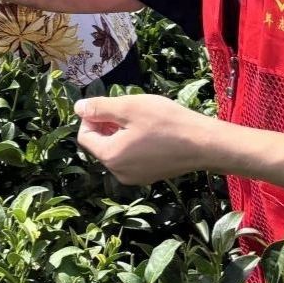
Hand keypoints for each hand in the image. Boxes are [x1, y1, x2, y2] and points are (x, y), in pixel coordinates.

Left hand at [74, 93, 219, 184]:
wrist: (205, 144)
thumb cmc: (167, 123)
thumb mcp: (129, 108)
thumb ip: (99, 108)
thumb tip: (78, 108)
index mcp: (110, 156)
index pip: (85, 136)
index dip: (92, 117)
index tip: (110, 105)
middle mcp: (119, 173)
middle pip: (100, 144)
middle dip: (107, 125)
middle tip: (128, 110)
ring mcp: (135, 177)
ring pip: (116, 150)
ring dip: (121, 133)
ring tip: (142, 120)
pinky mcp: (149, 176)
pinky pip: (131, 158)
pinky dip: (134, 144)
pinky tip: (152, 132)